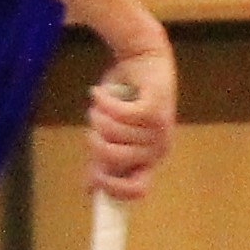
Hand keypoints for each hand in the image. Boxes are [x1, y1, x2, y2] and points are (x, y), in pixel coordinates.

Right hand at [85, 42, 176, 203]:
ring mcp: (159, 130)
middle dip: (94, 139)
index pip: (137, 189)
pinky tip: (100, 93)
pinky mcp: (154, 109)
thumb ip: (102, 160)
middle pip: (113, 158)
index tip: (93, 175)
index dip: (112, 187)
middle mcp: (158, 149)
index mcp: (149, 160)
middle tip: (94, 124)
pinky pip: (118, 114)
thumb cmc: (125, 98)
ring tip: (103, 103)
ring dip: (98, 115)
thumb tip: (90, 189)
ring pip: (112, 133)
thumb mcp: (109, 134)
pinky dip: (103, 101)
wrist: (142, 60)